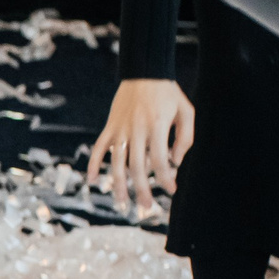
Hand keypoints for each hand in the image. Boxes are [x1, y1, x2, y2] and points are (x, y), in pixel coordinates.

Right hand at [84, 78, 192, 218]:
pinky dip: (93, 164)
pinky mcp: (110, 127)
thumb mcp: (186, 112)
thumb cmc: (169, 94)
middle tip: (147, 207)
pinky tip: (92, 181)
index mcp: (157, 126)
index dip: (165, 178)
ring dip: (118, 185)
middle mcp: (136, 130)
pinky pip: (98, 148)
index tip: (171, 190)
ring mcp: (120, 129)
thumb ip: (185, 138)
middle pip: (136, 167)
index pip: (159, 160)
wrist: (145, 71)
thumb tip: (175, 162)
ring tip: (122, 204)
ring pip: (116, 163)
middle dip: (142, 190)